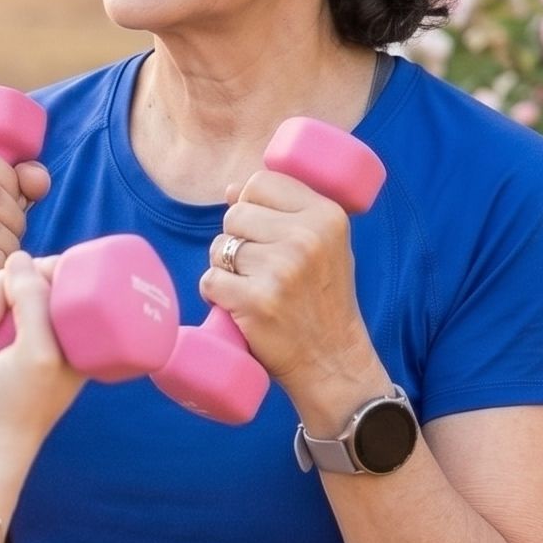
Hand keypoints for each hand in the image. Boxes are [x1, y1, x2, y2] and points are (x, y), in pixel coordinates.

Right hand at [0, 251, 85, 459]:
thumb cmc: (17, 404)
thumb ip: (33, 301)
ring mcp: (7, 338)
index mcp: (72, 334)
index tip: (17, 284)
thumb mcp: (37, 352)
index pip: (60, 279)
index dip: (36, 272)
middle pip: (16, 281)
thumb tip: (19, 258)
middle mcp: (42, 332)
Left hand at [199, 170, 373, 396]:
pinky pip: (210, 280)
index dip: (251, 205)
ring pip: (219, 247)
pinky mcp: (256, 301)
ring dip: (224, 268)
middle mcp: (306, 238)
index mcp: (326, 216)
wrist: (333, 359)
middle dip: (236, 239)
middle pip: (235, 214)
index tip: (263, 232)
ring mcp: (281, 270)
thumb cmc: (321, 299)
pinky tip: (236, 305)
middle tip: (259, 269)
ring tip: (252, 287)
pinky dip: (214, 294)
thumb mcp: (324, 246)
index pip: (260, 182)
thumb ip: (286, 212)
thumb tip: (232, 188)